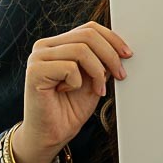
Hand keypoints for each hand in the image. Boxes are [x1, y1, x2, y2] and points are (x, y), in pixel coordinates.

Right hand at [11, 21, 130, 162]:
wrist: (51, 134)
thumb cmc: (70, 108)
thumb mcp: (94, 79)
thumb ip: (101, 61)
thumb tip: (120, 49)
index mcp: (58, 44)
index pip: (89, 28)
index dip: (112, 39)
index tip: (127, 55)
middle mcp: (45, 47)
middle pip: (87, 36)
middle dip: (110, 55)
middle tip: (119, 75)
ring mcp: (38, 58)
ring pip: (81, 50)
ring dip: (97, 72)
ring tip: (97, 89)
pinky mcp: (34, 71)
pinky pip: (69, 67)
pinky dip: (77, 82)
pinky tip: (68, 91)